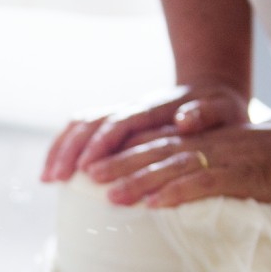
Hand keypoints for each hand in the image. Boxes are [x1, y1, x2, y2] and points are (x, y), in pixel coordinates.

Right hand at [41, 84, 246, 181]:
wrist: (211, 92)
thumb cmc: (220, 109)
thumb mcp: (224, 109)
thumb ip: (206, 113)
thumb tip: (184, 119)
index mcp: (153, 107)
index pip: (120, 122)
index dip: (102, 144)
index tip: (88, 168)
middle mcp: (130, 109)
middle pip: (91, 123)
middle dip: (70, 150)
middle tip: (56, 178)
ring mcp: (119, 115)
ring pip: (80, 126)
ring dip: (61, 150)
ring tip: (46, 179)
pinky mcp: (113, 125)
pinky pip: (80, 133)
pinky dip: (63, 150)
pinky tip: (53, 174)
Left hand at [81, 116, 270, 207]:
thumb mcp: (251, 152)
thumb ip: (224, 162)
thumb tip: (208, 176)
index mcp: (212, 138)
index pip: (162, 143)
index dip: (129, 152)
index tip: (101, 162)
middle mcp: (213, 144)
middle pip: (156, 152)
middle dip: (120, 164)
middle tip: (87, 175)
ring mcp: (226, 157)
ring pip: (171, 167)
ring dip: (137, 181)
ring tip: (108, 194)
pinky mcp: (243, 174)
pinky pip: (202, 183)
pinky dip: (174, 193)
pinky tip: (152, 204)